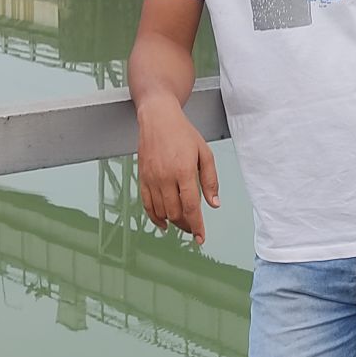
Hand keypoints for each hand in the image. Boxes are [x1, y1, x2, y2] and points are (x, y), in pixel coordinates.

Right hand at [136, 100, 219, 245]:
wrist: (158, 118)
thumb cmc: (182, 133)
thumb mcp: (205, 153)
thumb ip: (210, 180)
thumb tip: (213, 203)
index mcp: (183, 170)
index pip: (191, 207)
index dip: (197, 226)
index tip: (201, 238)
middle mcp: (165, 177)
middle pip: (175, 213)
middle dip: (186, 225)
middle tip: (194, 228)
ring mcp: (152, 178)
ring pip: (161, 212)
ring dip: (173, 222)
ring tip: (182, 223)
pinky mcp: (142, 178)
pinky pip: (147, 205)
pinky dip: (154, 217)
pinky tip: (163, 223)